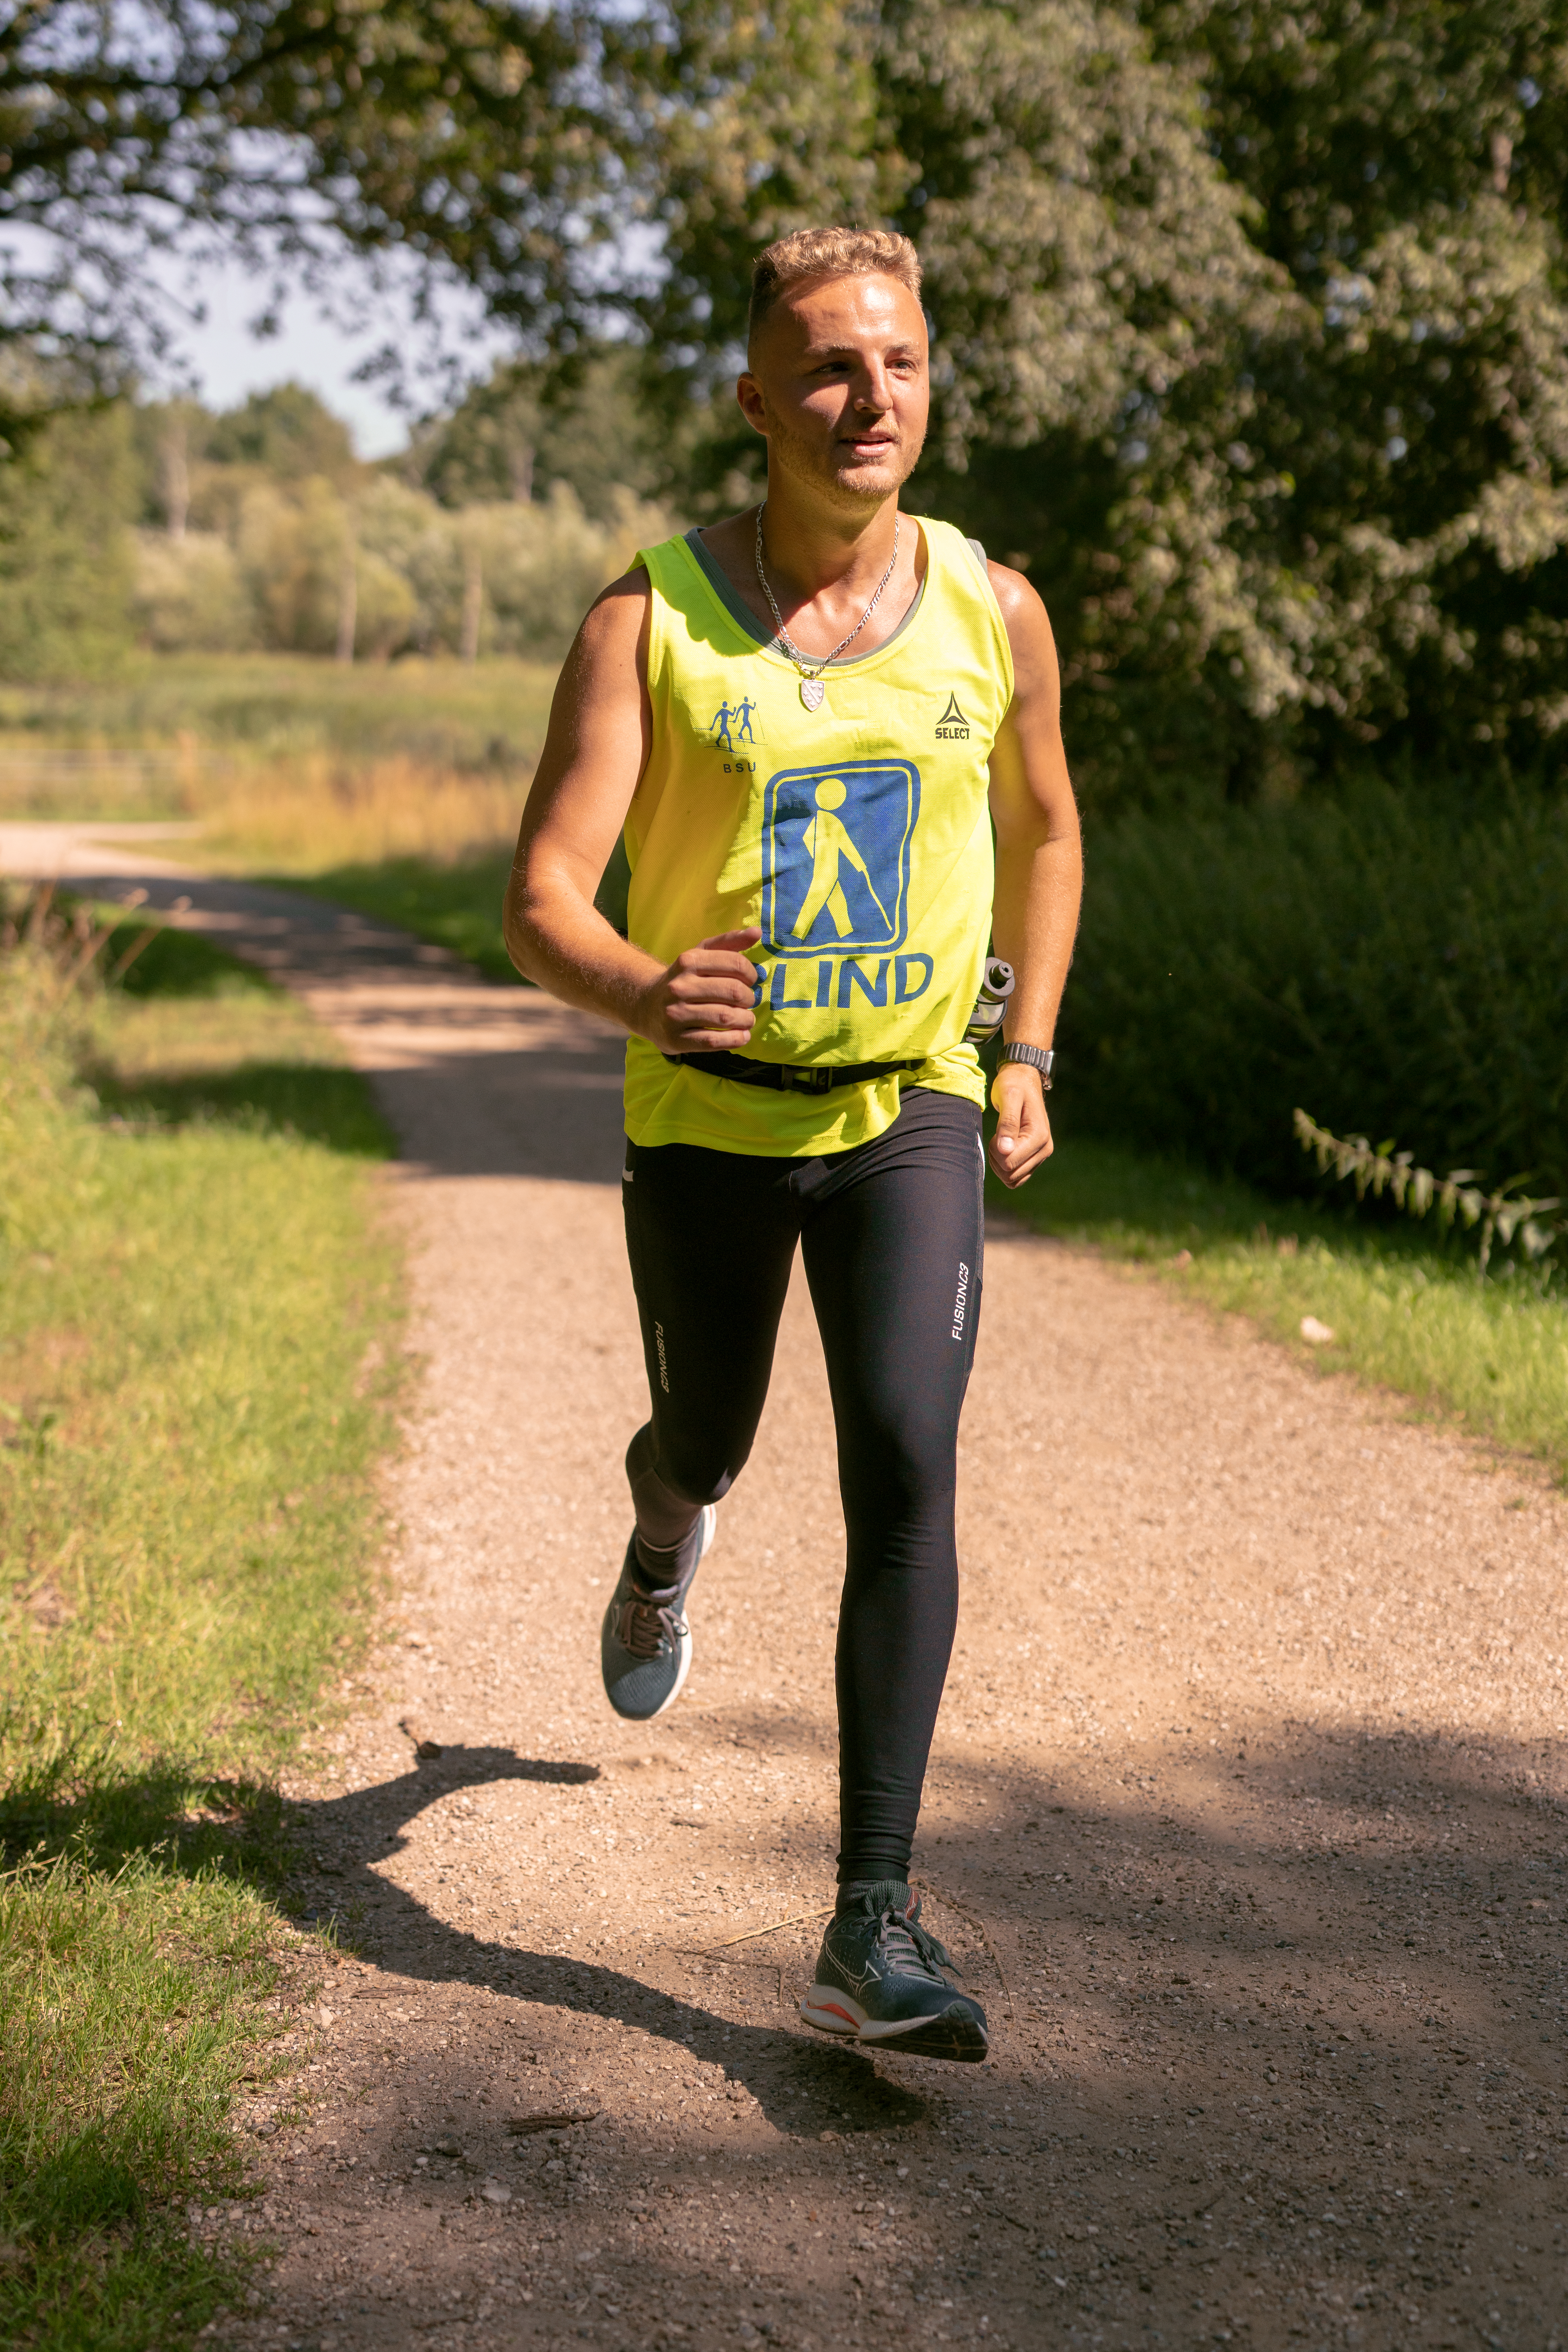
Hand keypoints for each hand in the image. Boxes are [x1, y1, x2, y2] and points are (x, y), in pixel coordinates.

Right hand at [633, 928, 761, 1053]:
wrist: (646, 1006)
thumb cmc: (684, 979)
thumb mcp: (701, 955)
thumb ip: (729, 943)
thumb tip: (757, 931)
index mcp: (688, 961)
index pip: (735, 964)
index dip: (751, 973)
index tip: (750, 980)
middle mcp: (679, 987)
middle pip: (733, 991)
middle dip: (749, 998)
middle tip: (748, 1002)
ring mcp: (675, 1014)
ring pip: (725, 1017)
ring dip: (746, 1020)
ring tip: (747, 1020)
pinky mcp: (675, 1039)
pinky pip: (714, 1041)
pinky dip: (735, 1039)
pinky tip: (741, 1036)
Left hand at [987, 1061, 1052, 1187]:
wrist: (1024, 1081)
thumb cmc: (1014, 1085)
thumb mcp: (1008, 1097)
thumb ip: (1007, 1122)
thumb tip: (1005, 1150)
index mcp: (1039, 1136)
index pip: (1010, 1162)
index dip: (995, 1150)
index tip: (997, 1132)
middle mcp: (1044, 1149)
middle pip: (1011, 1174)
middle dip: (997, 1158)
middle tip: (997, 1135)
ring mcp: (1040, 1155)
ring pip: (1012, 1179)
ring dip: (999, 1163)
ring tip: (1000, 1140)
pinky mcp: (1034, 1158)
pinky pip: (1016, 1177)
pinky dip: (1004, 1167)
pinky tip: (1002, 1148)